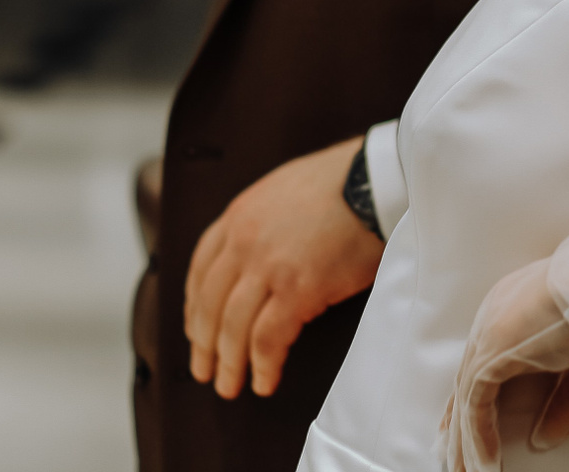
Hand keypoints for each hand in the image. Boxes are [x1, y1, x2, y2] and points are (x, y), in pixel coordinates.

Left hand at [184, 136, 384, 398]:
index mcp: (238, 216)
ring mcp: (268, 266)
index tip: (195, 329)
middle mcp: (244, 241)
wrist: (375, 180)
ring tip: (230, 387)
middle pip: (209, 303)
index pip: (200, 269)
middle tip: (204, 370)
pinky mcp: (297, 289)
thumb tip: (261, 253)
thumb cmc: (342, 182)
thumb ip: (262, 221)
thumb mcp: (284, 190)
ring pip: (232, 327)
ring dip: (228, 363)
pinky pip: (267, 339)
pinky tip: (264, 381)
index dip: (193, 306)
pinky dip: (262, 365)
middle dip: (203, 344)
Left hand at [441, 259, 568, 471]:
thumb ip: (566, 400)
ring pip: (467, 397)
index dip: (473, 400)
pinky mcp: (495, 349)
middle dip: (458, 425)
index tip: (464, 427)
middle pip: (467, 380)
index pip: (483, 361)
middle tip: (450, 458)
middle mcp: (495, 315)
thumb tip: (543, 438)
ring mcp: (491, 330)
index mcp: (514, 307)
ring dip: (463, 441)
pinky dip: (478, 437)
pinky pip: (476, 403)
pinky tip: (482, 464)